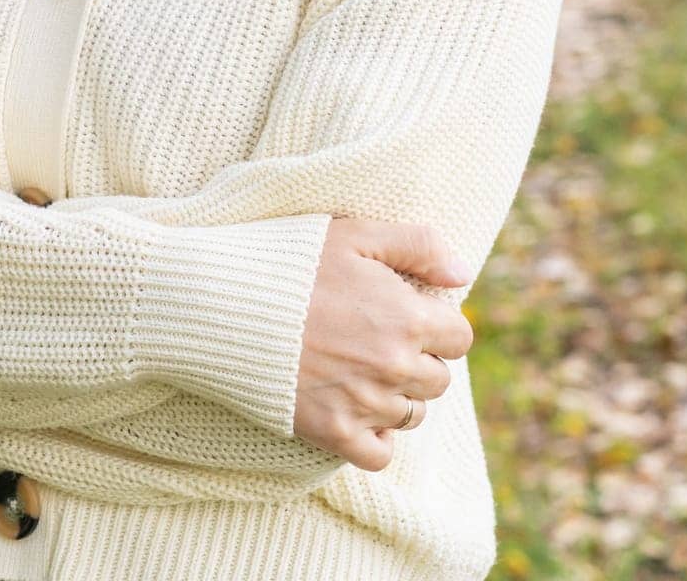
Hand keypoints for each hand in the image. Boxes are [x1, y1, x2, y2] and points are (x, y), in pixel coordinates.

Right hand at [294, 218, 473, 470]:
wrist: (222, 303)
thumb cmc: (290, 260)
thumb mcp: (355, 233)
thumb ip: (418, 245)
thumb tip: (463, 273)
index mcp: (406, 317)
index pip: (459, 337)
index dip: (436, 323)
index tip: (406, 313)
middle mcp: (393, 366)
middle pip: (438, 379)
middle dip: (417, 359)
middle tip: (376, 338)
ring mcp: (364, 404)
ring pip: (411, 415)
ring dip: (396, 395)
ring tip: (358, 367)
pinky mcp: (333, 433)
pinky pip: (380, 453)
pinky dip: (374, 437)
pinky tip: (352, 407)